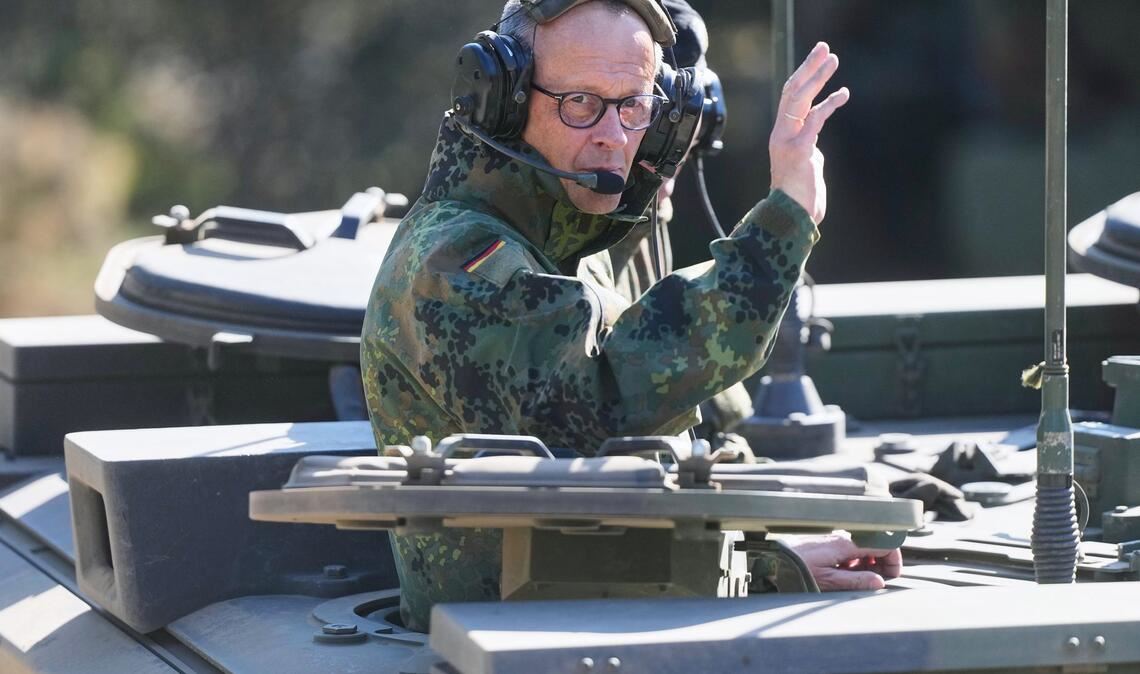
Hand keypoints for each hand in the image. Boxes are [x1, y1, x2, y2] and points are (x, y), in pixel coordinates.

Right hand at [769, 42, 849, 223]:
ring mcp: (788, 141)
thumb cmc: (800, 194)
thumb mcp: (806, 163)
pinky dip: (829, 105)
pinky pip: (814, 120)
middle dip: (809, 67)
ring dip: (817, 77)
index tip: (818, 59)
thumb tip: (815, 143)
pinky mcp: (800, 150)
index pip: (790, 98)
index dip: (804, 76)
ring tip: (832, 59)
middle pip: (792, 91)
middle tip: (823, 48)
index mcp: (782, 134)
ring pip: (799, 99)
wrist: (792, 216)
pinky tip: (843, 94)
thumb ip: (808, 147)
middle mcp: (781, 133)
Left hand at [783, 532, 902, 590]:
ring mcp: (836, 539)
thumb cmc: (797, 568)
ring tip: (861, 579)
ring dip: (870, 563)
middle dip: (883, 563)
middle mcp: (843, 537)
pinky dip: (856, 562)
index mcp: (846, 544)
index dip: (894, 560)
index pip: (884, 544)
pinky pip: (851, 550)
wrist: (773, 558)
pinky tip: (847, 574)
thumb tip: (879, 582)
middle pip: (876, 545)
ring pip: (864, 548)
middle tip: (878, 580)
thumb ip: (855, 581)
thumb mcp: (828, 580)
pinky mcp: (828, 543)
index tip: (893, 576)